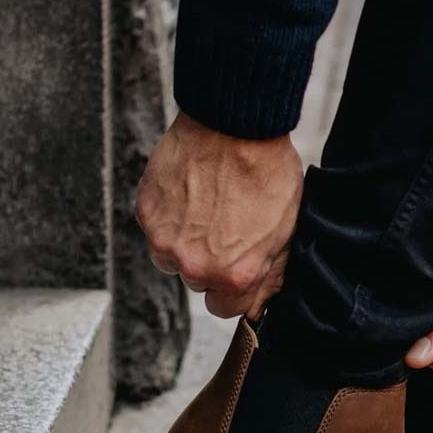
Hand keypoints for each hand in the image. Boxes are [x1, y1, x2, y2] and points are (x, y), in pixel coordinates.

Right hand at [135, 113, 302, 318]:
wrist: (234, 124)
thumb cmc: (266, 172)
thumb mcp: (286, 230)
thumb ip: (270, 272)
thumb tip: (260, 300)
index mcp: (233, 275)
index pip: (225, 308)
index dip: (235, 286)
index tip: (238, 265)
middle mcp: (194, 265)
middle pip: (198, 282)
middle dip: (211, 262)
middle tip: (227, 225)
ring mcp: (165, 240)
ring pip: (172, 257)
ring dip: (186, 242)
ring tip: (208, 207)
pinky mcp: (146, 213)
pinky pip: (157, 228)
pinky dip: (170, 217)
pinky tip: (191, 193)